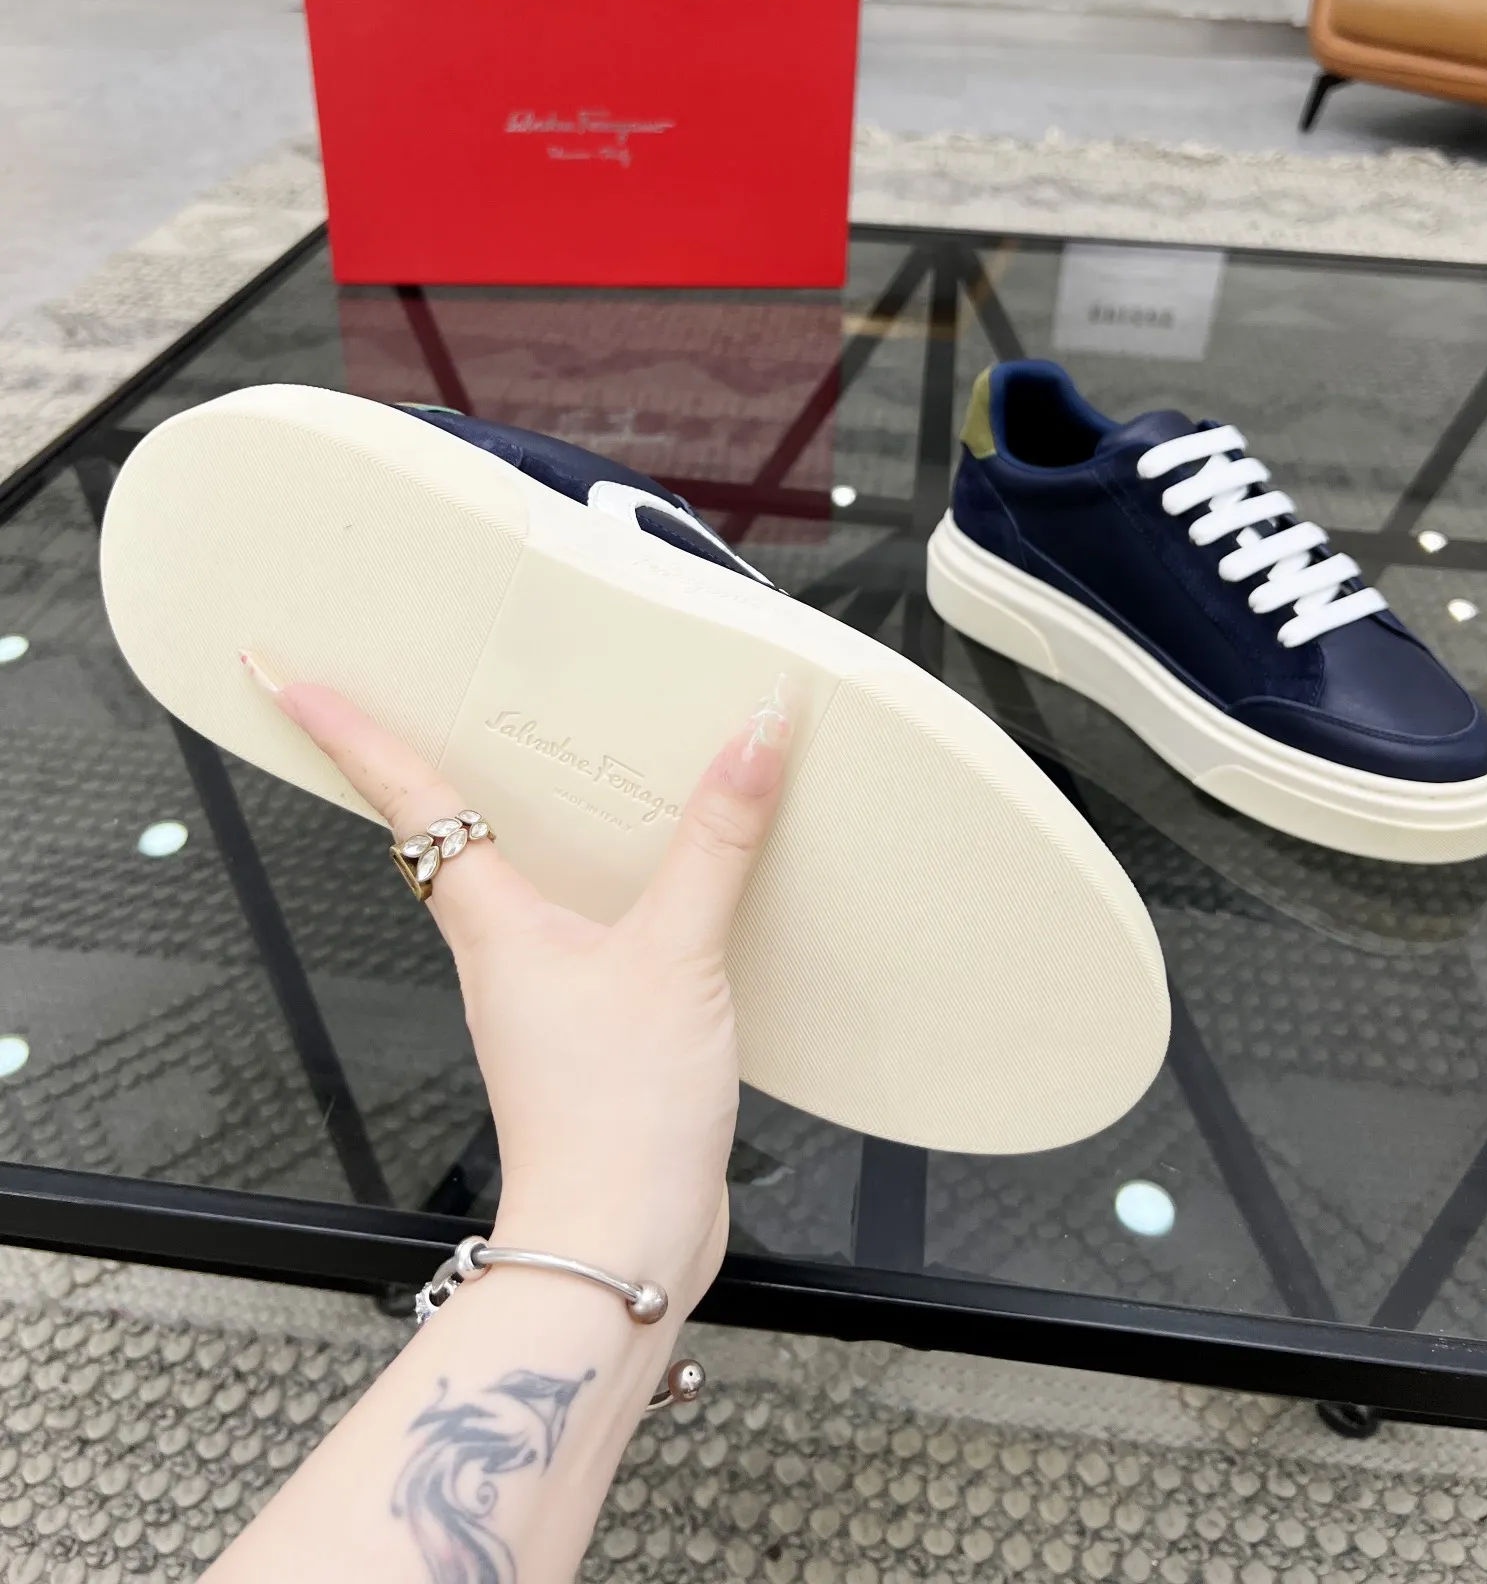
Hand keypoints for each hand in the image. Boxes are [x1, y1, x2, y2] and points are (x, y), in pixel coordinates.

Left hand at [273, 677, 790, 1318]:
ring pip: (513, 880)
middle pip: (442, 835)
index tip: (297, 680)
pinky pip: (582, 927)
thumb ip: (713, 842)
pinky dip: (601, 884)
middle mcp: (501, 950)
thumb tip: (749, 739)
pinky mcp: (588, 1027)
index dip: (352, 734)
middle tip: (395, 699)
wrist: (619, 1246)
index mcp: (495, 921)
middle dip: (411, 765)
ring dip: (513, 822)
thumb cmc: (615, 1120)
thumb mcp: (675, 956)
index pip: (408, 801)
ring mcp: (540, 992)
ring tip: (535, 767)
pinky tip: (654, 880)